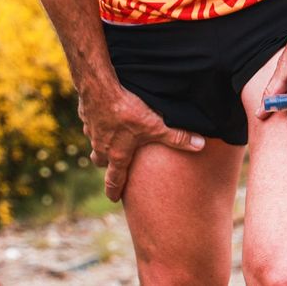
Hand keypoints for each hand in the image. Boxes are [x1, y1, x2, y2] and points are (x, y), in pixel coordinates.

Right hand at [79, 83, 202, 201]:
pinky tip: (105, 113)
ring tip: (109, 136)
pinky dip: (97, 122)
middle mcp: (101, 146)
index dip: (114, 191)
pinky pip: (90, 123)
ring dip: (101, 142)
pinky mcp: (86, 114)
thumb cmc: (127, 109)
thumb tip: (199, 145)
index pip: (114, 179)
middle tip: (111, 167)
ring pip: (94, 142)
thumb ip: (177, 137)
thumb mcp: (156, 125)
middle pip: (100, 161)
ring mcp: (91, 131)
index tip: (113, 199)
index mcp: (117, 154)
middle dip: (106, 165)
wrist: (100, 87)